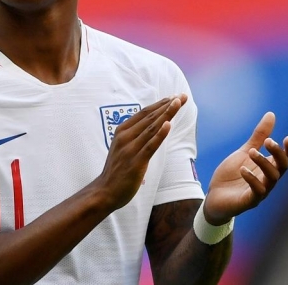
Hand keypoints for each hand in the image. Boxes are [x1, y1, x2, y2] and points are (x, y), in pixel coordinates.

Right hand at [94, 95, 187, 210]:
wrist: (105, 191)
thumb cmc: (116, 170)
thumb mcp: (123, 147)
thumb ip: (134, 136)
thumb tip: (150, 127)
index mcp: (122, 131)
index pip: (144, 113)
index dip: (160, 104)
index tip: (173, 97)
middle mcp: (126, 137)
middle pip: (150, 117)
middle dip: (167, 105)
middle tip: (182, 96)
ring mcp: (130, 148)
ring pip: (151, 127)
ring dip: (166, 114)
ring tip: (178, 103)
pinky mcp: (136, 161)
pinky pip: (150, 145)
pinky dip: (160, 134)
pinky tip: (168, 124)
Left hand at [202, 112, 287, 224]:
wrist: (214, 197)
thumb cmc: (232, 175)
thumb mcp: (244, 152)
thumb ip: (258, 137)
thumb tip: (271, 114)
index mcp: (268, 168)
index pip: (287, 160)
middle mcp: (268, 180)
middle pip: (283, 167)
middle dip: (278, 153)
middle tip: (268, 141)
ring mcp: (261, 192)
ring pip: (272, 178)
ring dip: (264, 163)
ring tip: (251, 151)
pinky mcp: (250, 201)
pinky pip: (257, 192)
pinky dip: (252, 179)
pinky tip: (243, 169)